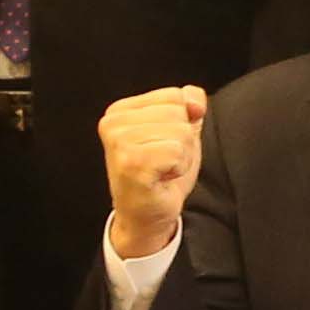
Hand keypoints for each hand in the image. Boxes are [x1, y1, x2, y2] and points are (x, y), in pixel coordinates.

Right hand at [98, 85, 207, 259]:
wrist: (146, 214)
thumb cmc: (161, 173)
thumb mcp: (179, 131)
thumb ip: (188, 105)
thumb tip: (196, 102)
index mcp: (120, 110)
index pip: (175, 95)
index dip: (181, 122)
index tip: (161, 144)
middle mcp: (113, 122)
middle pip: (179, 113)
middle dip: (183, 140)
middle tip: (163, 161)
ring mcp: (119, 143)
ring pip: (181, 132)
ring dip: (181, 156)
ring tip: (162, 169)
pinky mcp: (131, 163)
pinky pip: (178, 152)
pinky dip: (179, 168)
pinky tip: (161, 178)